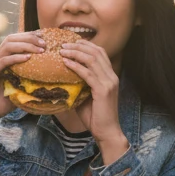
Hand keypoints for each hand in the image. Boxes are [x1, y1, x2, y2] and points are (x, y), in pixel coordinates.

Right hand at [0, 31, 45, 141]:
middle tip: (44, 43)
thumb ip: (27, 82)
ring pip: (7, 47)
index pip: (14, 41)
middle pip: (11, 39)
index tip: (44, 39)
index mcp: (0, 61)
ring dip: (25, 46)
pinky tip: (27, 58)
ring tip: (39, 50)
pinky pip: (2, 62)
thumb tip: (47, 81)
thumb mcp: (18, 90)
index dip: (28, 37)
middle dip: (29, 38)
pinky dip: (15, 58)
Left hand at [60, 39, 128, 160]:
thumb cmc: (95, 117)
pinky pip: (88, 74)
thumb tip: (62, 78)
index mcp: (110, 76)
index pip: (100, 53)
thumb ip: (79, 86)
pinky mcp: (103, 90)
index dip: (86, 45)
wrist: (106, 132)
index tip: (71, 43)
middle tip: (64, 44)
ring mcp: (109, 83)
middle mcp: (112, 76)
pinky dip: (76, 66)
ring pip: (92, 59)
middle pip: (96, 52)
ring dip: (76, 53)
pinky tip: (66, 63)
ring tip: (63, 51)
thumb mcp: (86, 98)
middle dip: (79, 46)